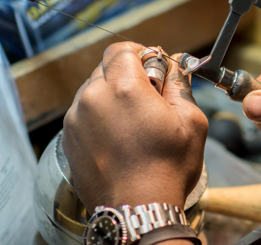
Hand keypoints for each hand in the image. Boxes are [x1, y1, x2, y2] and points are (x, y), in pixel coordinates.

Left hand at [62, 42, 207, 212]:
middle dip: (128, 75)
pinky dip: (100, 116)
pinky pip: (84, 113)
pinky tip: (120, 137)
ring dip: (112, 96)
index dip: (141, 54)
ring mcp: (76, 120)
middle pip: (106, 67)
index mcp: (124, 88)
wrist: (137, 210)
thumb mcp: (191, 121)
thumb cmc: (167, 169)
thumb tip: (174, 67)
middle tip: (150, 97)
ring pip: (93, 90)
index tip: (153, 67)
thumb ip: (179, 84)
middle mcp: (93, 98)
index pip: (122, 49)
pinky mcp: (69, 139)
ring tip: (134, 122)